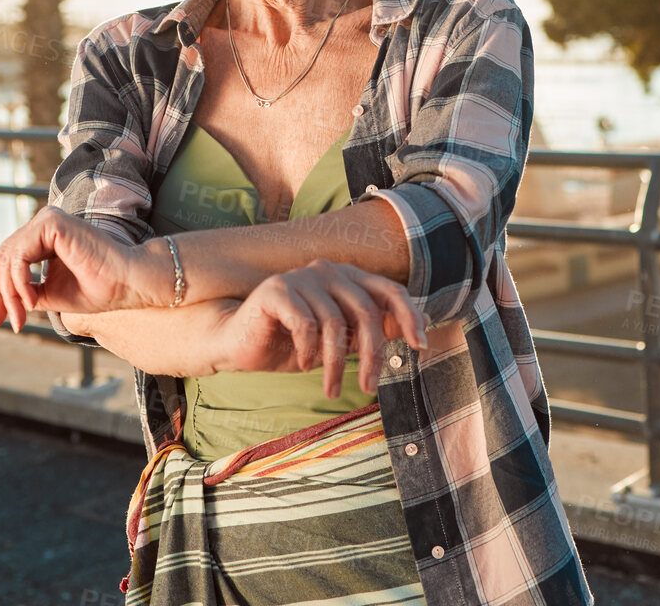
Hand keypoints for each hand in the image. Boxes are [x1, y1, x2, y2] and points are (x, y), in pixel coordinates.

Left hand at [0, 205, 163, 330]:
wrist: (129, 285)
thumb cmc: (99, 289)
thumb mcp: (49, 294)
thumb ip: (21, 289)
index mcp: (44, 236)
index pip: (6, 260)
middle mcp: (44, 223)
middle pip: (1, 258)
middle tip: (0, 322)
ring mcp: (48, 219)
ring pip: (7, 258)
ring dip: (8, 293)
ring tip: (20, 315)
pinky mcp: (53, 222)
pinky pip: (19, 255)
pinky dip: (18, 281)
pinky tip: (30, 300)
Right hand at [212, 259, 427, 397]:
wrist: (238, 344)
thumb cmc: (291, 343)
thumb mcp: (339, 340)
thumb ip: (372, 328)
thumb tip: (418, 328)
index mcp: (347, 277)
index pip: (389, 290)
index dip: (409, 316)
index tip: (421, 347)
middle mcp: (327, 270)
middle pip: (366, 311)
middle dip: (372, 354)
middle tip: (370, 387)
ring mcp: (301, 277)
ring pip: (335, 324)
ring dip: (336, 364)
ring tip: (331, 389)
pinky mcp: (277, 289)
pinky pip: (306, 324)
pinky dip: (309, 352)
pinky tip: (303, 364)